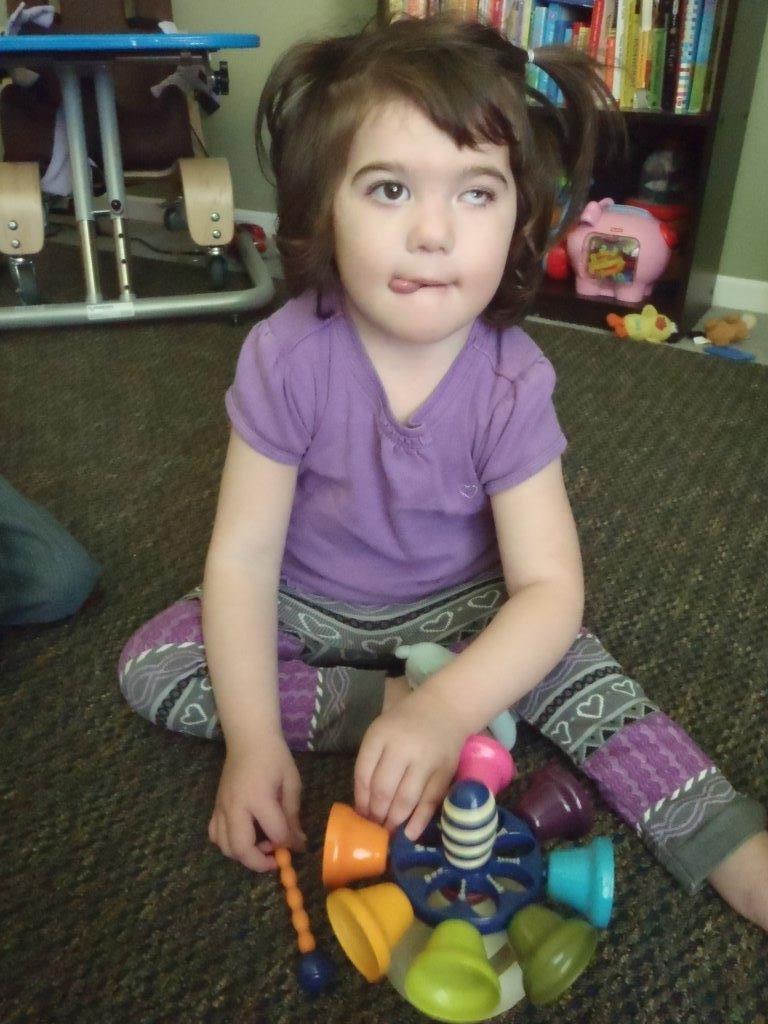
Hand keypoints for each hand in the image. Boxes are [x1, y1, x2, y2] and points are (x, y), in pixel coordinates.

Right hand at [208, 735, 304, 871]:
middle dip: (260, 862)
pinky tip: (245, 835)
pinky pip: (215, 835)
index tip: (298, 845)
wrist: (248, 738)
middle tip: (276, 857)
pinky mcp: (215, 807)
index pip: (275, 832)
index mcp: (258, 797)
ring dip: (244, 854)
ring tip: (262, 844)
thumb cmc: (274, 756)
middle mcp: (235, 806)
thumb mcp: (291, 782)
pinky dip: (228, 844)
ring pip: (225, 847)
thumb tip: (298, 842)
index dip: (289, 844)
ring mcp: (221, 807)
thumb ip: (292, 814)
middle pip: (241, 849)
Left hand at [354, 685, 466, 841]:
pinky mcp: (445, 771)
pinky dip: (419, 820)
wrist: (446, 708)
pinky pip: (430, 801)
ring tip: (389, 831)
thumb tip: (364, 804)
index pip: (364, 774)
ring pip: (406, 799)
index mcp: (381, 735)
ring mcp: (426, 760)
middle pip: (383, 789)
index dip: (360, 799)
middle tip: (374, 827)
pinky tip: (410, 833)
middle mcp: (403, 747)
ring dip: (395, 821)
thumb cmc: (406, 723)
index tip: (361, 815)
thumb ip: (371, 762)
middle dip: (376, 814)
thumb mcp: (381, 732)